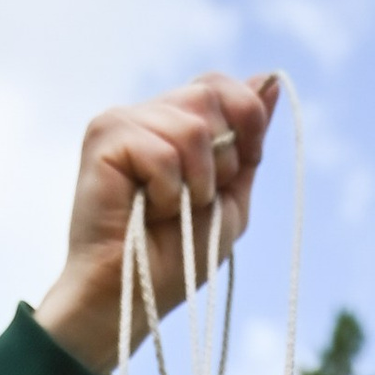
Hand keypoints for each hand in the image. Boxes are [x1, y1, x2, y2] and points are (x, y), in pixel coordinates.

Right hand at [33, 73, 280, 374]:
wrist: (133, 296)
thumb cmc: (175, 257)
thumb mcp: (229, 197)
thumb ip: (249, 142)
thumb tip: (271, 78)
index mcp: (175, 122)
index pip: (218, 84)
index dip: (242, 117)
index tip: (236, 169)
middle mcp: (148, 114)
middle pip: (208, 95)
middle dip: (219, 159)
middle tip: (193, 200)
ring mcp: (123, 121)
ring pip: (191, 124)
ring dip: (195, 181)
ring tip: (167, 209)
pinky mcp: (104, 137)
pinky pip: (163, 149)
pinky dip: (167, 190)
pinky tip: (145, 209)